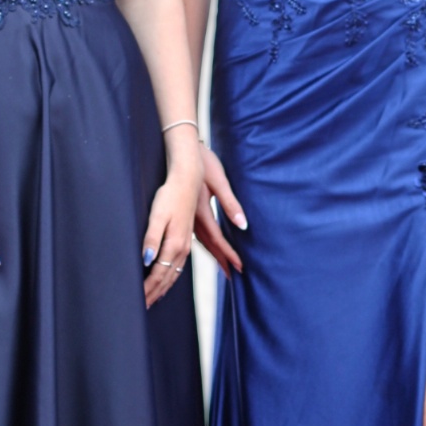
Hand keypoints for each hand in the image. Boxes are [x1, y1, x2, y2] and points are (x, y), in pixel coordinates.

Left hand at [142, 154, 201, 307]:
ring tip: (152, 300)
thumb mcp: (157, 215)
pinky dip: (171, 278)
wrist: (187, 180)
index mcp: (175, 245)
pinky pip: (178, 266)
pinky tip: (166, 279)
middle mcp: (182, 248)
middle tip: (142, 307)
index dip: (148, 289)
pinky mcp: (185, 239)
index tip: (137, 301)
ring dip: (163, 288)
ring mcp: (186, 244)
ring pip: (174, 274)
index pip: (158, 274)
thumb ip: (151, 238)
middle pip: (167, 278)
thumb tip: (147, 261)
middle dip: (154, 294)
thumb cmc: (169, 195)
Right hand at [194, 144, 247, 278]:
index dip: (229, 255)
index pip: (218, 240)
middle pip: (208, 246)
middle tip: (232, 275)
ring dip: (212, 255)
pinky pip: (194, 234)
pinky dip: (203, 244)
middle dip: (222, 260)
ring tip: (223, 265)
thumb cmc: (203, 162)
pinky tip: (205, 246)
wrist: (182, 150)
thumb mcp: (219, 182)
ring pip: (200, 242)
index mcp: (202, 212)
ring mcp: (186, 216)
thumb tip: (243, 225)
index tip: (240, 268)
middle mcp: (193, 218)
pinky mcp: (184, 212)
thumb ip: (230, 204)